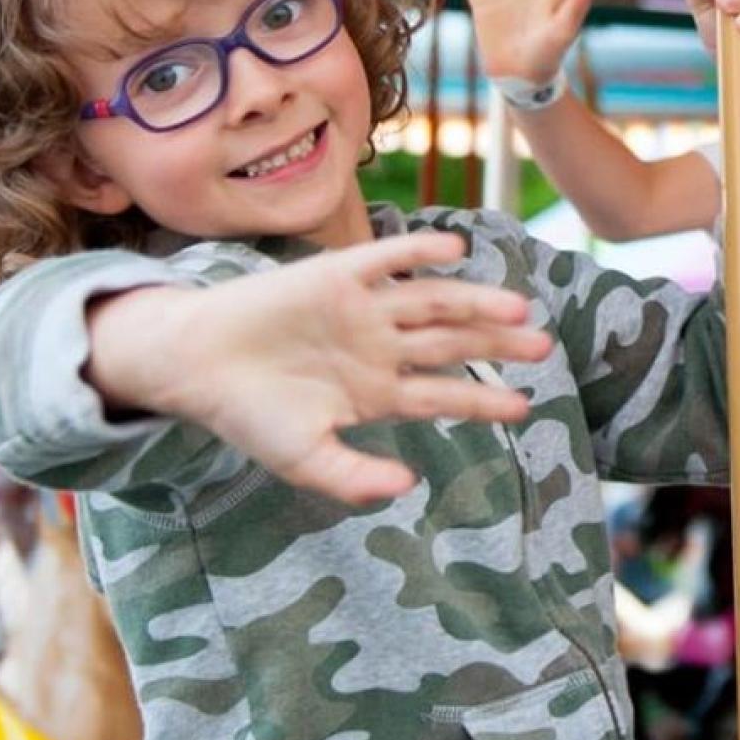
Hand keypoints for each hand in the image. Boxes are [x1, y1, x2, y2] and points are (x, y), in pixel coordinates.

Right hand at [99, 233, 553, 504]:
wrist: (193, 367)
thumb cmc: (248, 416)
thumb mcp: (306, 459)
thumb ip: (355, 478)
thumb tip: (408, 488)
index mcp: (379, 391)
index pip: (445, 394)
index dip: (485, 401)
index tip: (525, 408)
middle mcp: (380, 347)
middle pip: (452, 343)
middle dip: (498, 345)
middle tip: (545, 346)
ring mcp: (361, 310)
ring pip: (432, 302)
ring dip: (475, 301)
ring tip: (517, 308)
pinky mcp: (334, 276)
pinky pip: (385, 260)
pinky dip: (417, 253)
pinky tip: (454, 251)